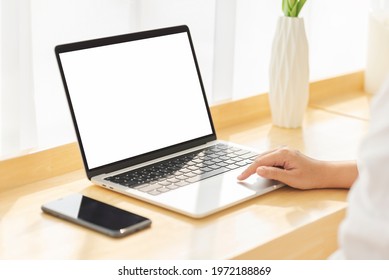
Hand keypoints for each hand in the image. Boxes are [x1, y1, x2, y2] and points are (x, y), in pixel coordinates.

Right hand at [237, 147, 356, 189]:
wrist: (324, 173)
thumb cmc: (310, 177)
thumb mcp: (291, 178)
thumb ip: (273, 173)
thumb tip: (258, 170)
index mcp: (283, 154)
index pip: (260, 162)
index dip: (248, 170)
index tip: (240, 177)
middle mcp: (282, 150)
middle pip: (260, 158)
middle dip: (249, 168)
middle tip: (241, 177)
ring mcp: (283, 151)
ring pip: (264, 157)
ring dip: (256, 166)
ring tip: (247, 174)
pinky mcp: (285, 155)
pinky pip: (269, 158)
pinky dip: (262, 164)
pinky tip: (260, 170)